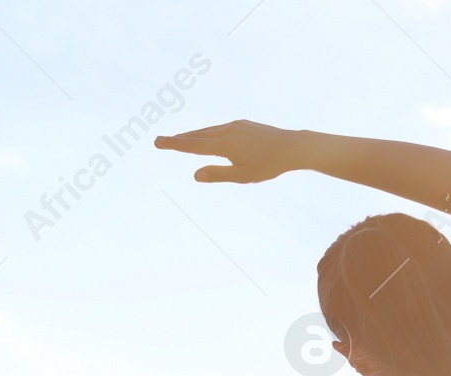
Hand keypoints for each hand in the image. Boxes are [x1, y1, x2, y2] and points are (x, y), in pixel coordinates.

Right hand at [154, 120, 303, 183]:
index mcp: (225, 144)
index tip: (158, 142)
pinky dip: (207, 133)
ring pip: (208, 130)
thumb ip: (218, 174)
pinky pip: (218, 128)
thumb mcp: (243, 176)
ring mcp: (235, 125)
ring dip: (192, 136)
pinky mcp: (243, 124)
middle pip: (197, 135)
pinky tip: (206, 137)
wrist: (292, 147)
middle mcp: (227, 130)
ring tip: (179, 140)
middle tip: (160, 141)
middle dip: (178, 139)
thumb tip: (195, 175)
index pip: (193, 145)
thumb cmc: (269, 165)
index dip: (174, 144)